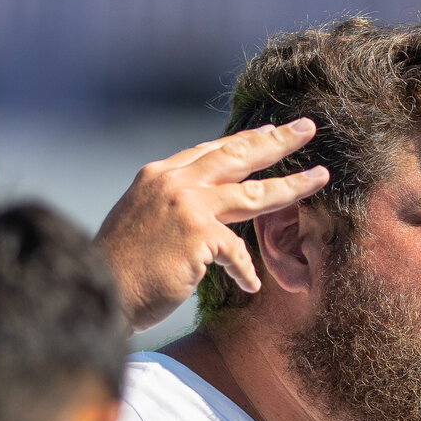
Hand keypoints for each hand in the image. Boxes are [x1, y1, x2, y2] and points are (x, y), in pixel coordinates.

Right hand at [94, 119, 330, 330]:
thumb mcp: (140, 222)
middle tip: (306, 128)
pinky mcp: (198, 235)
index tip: (268, 132)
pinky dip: (244, 272)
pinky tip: (251, 286)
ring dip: (292, 186)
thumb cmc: (120, 269)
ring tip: (319, 178)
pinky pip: (236, 252)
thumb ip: (168, 207)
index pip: (209, 151)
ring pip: (253, 194)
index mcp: (158, 176)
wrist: (100, 292)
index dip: (243, 140)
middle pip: (237, 156)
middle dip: (276, 140)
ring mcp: (186, 206)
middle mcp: (173, 182)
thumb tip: (195, 213)